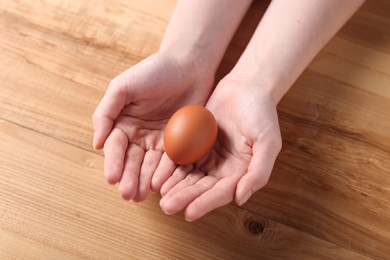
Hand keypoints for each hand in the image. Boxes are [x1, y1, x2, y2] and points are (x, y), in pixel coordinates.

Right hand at [92, 52, 213, 201]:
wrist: (188, 65)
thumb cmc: (154, 71)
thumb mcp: (123, 86)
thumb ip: (106, 112)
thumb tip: (96, 143)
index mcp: (123, 123)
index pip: (116, 147)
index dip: (113, 163)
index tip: (112, 178)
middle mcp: (139, 135)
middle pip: (132, 161)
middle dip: (129, 178)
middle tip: (128, 195)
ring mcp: (159, 140)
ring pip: (150, 165)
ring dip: (146, 181)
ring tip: (142, 196)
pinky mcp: (180, 143)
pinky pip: (172, 160)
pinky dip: (166, 172)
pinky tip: (162, 184)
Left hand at [155, 75, 281, 220]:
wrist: (247, 86)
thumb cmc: (261, 113)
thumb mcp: (268, 142)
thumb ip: (258, 172)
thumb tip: (240, 198)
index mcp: (241, 172)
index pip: (221, 192)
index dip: (205, 203)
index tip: (188, 213)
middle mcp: (224, 169)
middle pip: (202, 188)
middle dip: (185, 198)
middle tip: (167, 207)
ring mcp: (209, 157)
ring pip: (189, 176)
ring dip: (175, 186)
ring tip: (160, 194)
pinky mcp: (196, 144)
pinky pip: (182, 158)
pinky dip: (171, 167)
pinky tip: (159, 174)